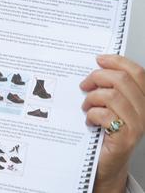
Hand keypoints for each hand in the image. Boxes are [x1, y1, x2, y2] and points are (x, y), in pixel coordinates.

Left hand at [81, 54, 144, 192]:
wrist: (107, 164)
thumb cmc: (107, 133)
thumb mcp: (111, 106)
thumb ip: (110, 88)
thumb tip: (98, 67)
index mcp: (143, 100)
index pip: (138, 73)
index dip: (118, 62)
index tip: (99, 59)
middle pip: (122, 81)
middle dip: (98, 78)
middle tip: (84, 85)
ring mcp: (137, 126)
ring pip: (112, 96)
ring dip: (92, 98)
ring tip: (86, 106)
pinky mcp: (124, 139)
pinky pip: (105, 115)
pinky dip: (91, 114)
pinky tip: (89, 120)